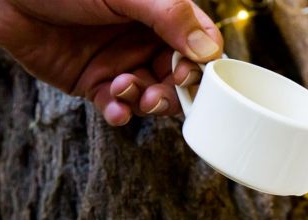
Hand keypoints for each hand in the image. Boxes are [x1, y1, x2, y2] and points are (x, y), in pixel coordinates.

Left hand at [0, 0, 222, 124]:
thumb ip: (171, 18)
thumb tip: (210, 48)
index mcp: (162, 18)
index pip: (199, 47)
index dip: (200, 67)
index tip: (186, 74)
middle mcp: (147, 42)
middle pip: (180, 80)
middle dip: (173, 94)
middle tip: (156, 97)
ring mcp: (123, 65)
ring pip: (153, 97)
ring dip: (145, 103)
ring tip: (125, 91)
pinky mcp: (97, 85)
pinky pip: (119, 108)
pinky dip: (120, 113)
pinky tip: (114, 109)